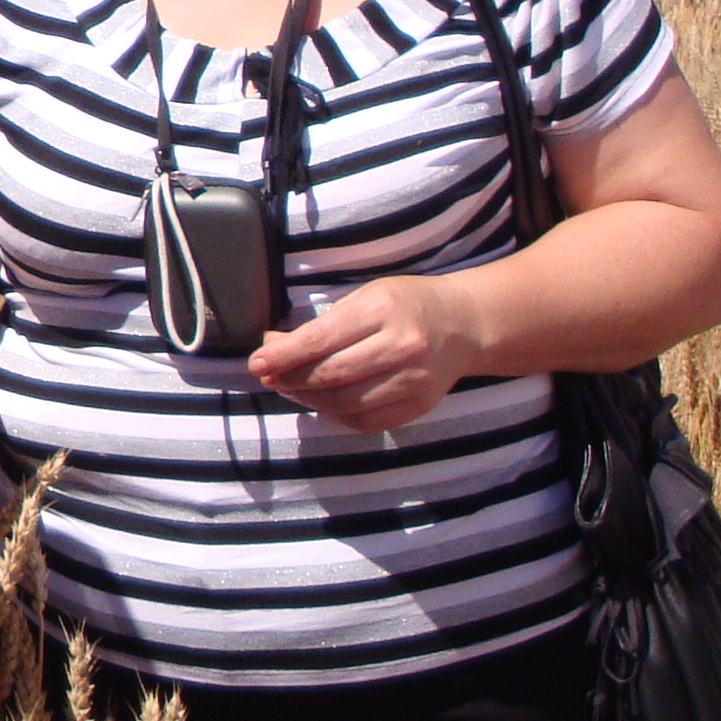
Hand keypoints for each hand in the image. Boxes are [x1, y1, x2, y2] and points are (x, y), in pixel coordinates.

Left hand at [246, 275, 481, 432]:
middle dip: (291, 379)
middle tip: (269, 378)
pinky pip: (367, 421)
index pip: (321, 339)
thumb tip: (271, 346)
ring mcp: (414, 380)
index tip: (255, 364)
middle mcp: (402, 346)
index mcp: (383, 310)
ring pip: (345, 403)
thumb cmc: (404, 305)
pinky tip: (322, 402)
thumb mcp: (363, 298)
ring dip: (308, 400)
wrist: (465, 325)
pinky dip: (336, 415)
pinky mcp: (421, 405)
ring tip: (290, 389)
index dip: (284, 356)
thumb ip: (319, 325)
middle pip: (331, 375)